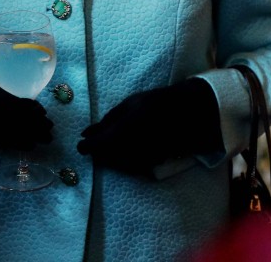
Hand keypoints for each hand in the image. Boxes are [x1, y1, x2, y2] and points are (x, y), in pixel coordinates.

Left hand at [77, 78, 220, 173]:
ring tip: (112, 142)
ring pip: (114, 165)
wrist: (187, 116)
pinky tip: (125, 148)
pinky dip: (121, 160)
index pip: (93, 147)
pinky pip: (127, 167)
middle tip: (97, 140)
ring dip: (108, 156)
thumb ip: (105, 122)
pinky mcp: (148, 167)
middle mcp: (128, 152)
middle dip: (97, 151)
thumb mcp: (127, 105)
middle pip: (102, 158)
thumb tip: (85, 134)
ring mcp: (139, 162)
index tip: (83, 142)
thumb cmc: (155, 104)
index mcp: (119, 134)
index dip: (85, 146)